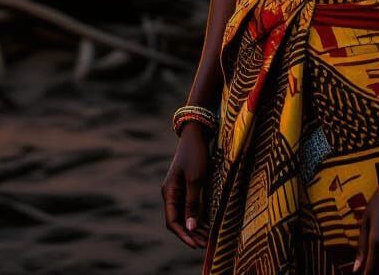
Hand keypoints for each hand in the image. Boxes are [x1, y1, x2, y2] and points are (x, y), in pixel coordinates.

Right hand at [161, 125, 210, 249]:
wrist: (196, 133)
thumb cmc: (195, 154)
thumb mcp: (195, 179)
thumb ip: (192, 203)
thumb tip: (191, 227)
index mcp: (169, 192)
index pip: (172, 222)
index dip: (184, 235)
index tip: (197, 245)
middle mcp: (172, 194)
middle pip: (178, 221)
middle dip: (191, 234)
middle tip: (206, 244)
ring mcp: (179, 190)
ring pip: (185, 215)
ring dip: (196, 227)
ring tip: (209, 238)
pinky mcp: (188, 187)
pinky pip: (191, 207)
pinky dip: (199, 217)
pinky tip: (209, 224)